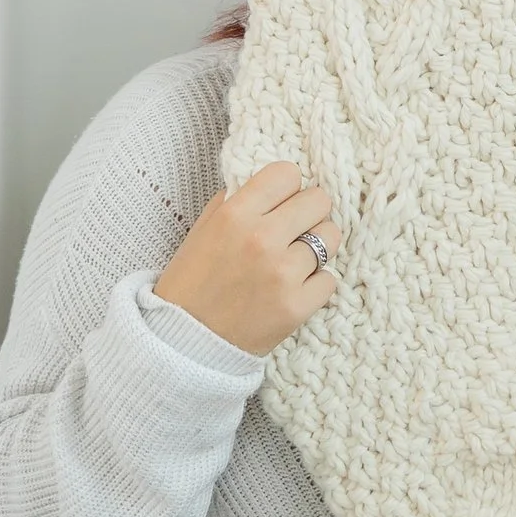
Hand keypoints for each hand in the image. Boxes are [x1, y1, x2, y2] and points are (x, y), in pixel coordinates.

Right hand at [153, 158, 338, 355]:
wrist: (184, 343)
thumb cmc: (192, 284)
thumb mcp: (204, 230)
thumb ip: (236, 202)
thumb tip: (273, 185)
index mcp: (235, 215)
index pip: (287, 173)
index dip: (287, 188)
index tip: (281, 203)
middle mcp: (262, 239)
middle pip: (318, 200)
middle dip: (308, 214)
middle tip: (293, 232)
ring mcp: (282, 274)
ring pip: (330, 238)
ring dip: (316, 248)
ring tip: (294, 262)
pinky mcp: (297, 306)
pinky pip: (329, 279)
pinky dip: (315, 285)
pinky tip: (292, 290)